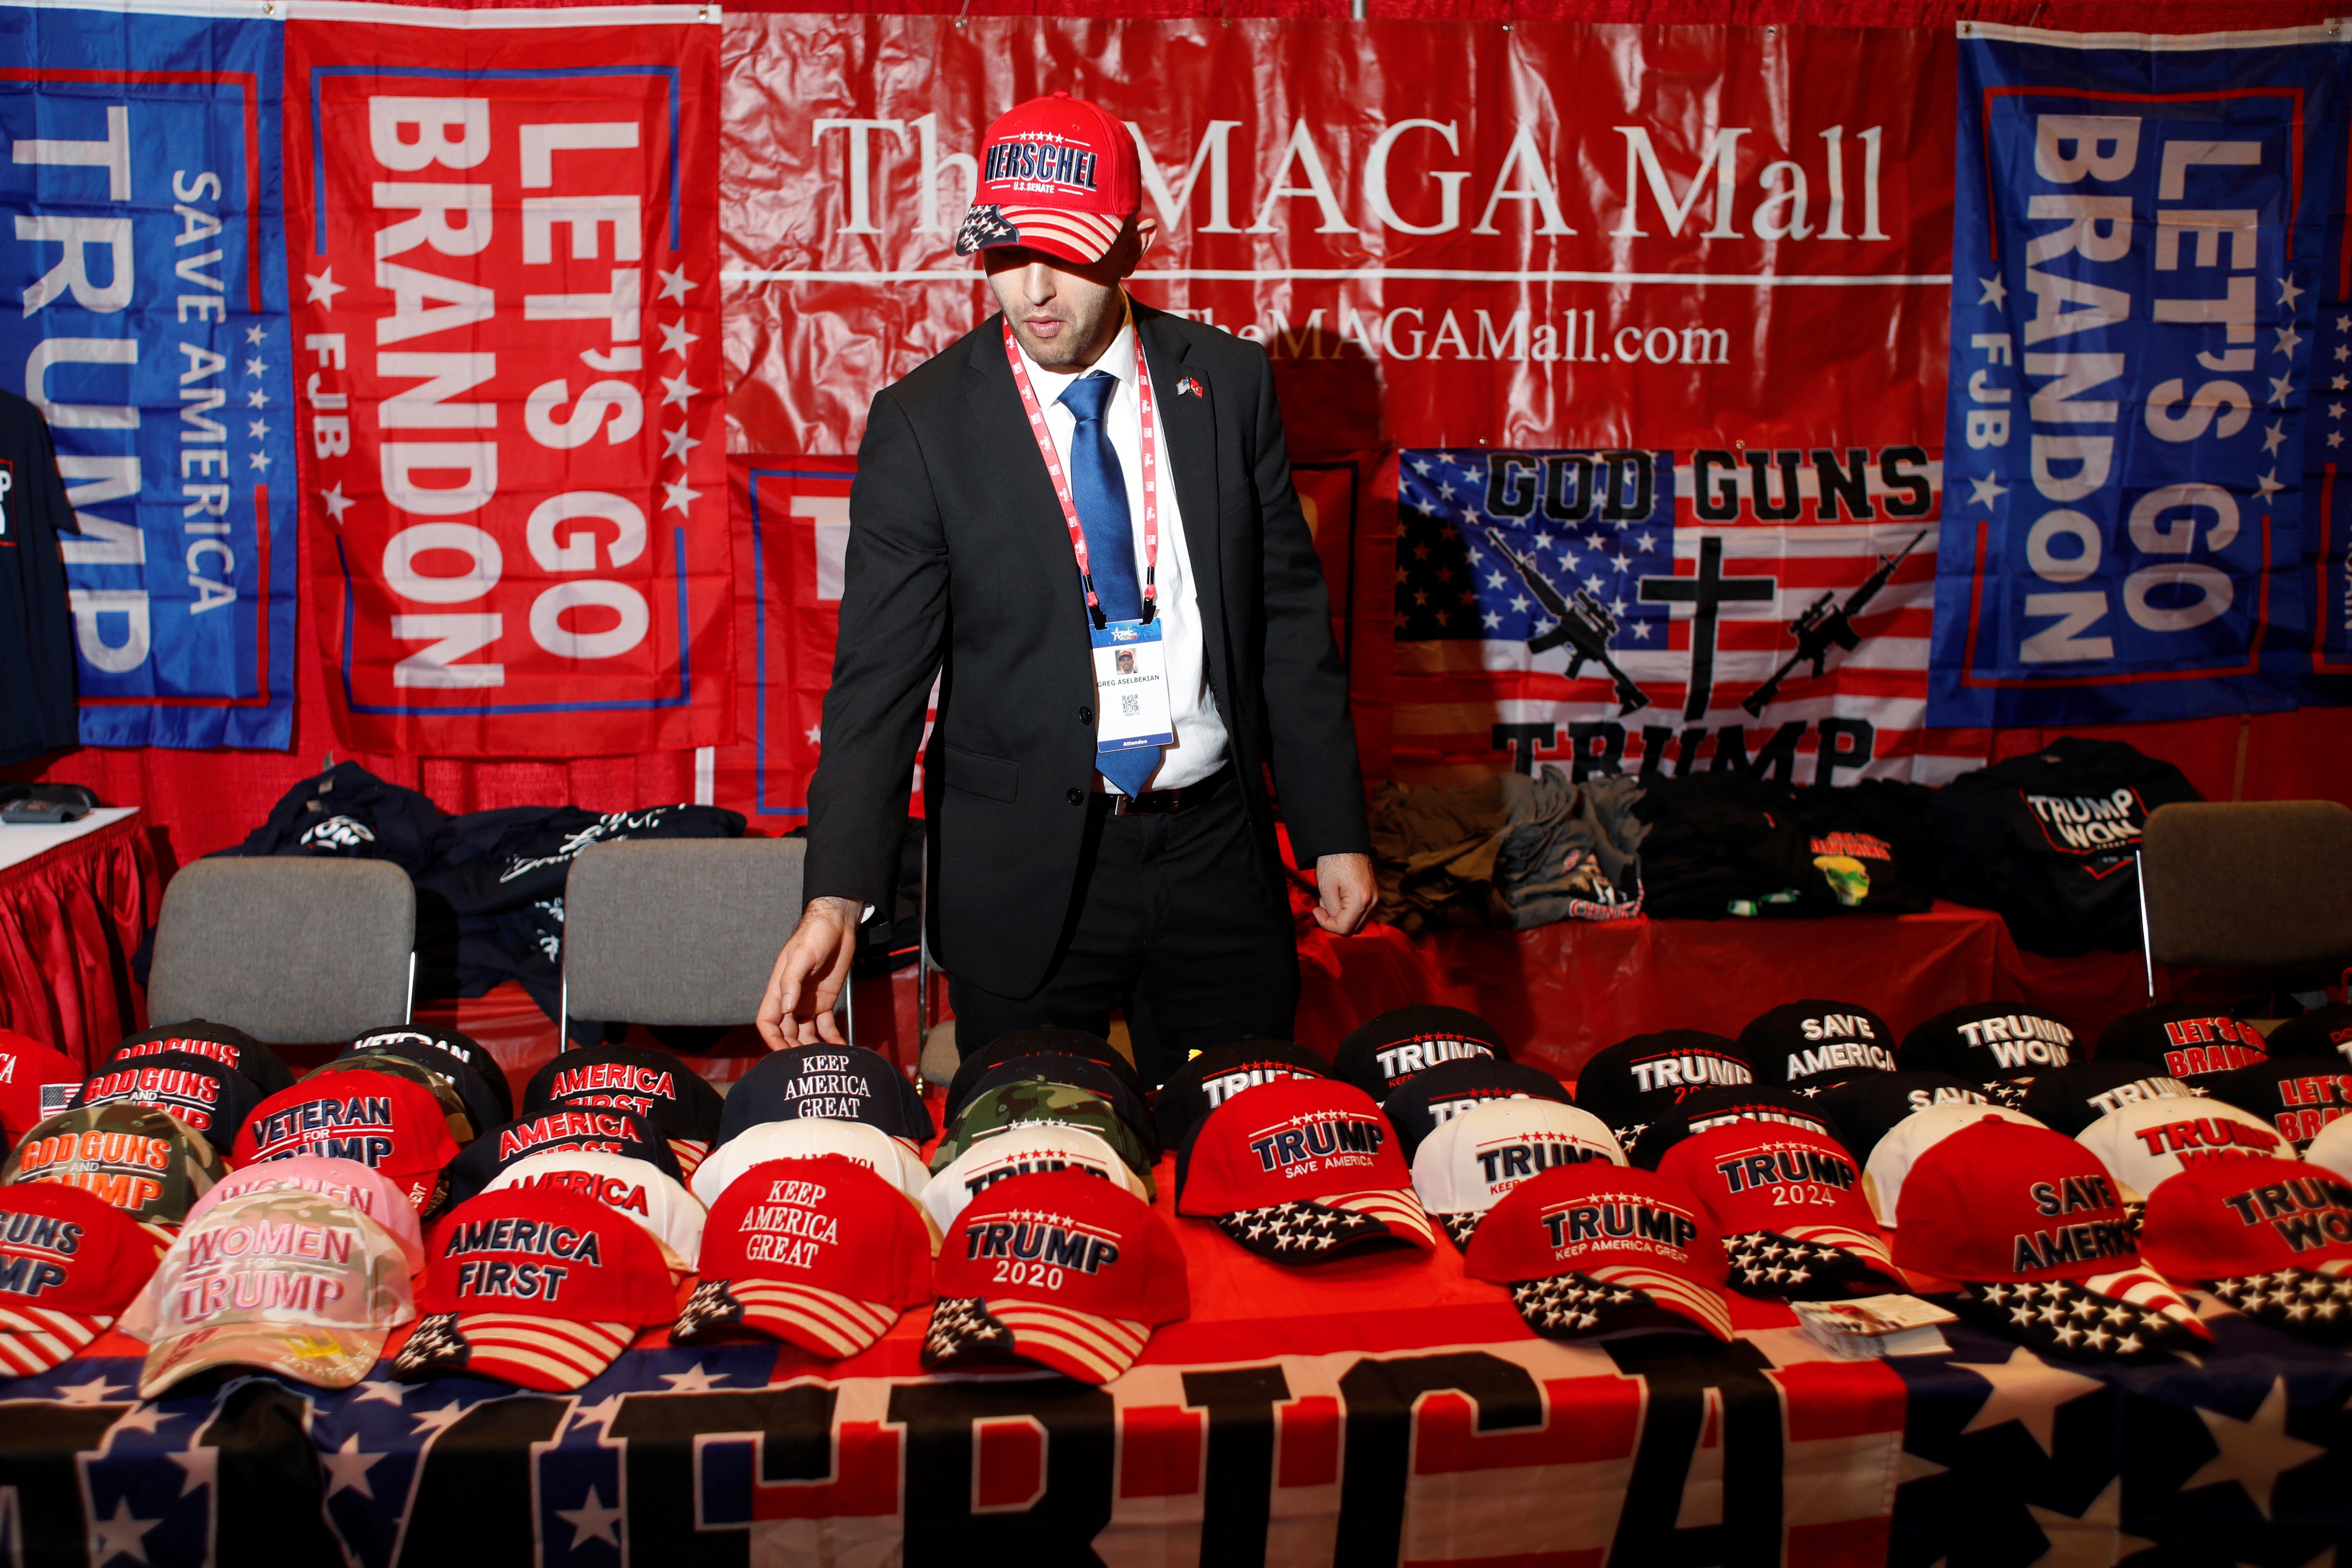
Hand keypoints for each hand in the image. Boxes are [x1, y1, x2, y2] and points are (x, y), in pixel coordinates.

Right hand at [755, 896, 862, 1048]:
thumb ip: (792, 981)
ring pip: (805, 1033)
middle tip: (809, 1063)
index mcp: (778, 990)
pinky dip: (831, 1038)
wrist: (837, 925)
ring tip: (825, 1060)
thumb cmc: (814, 936)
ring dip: (812, 1048)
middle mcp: (791, 1000)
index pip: (767, 1022)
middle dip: (794, 1049)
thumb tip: (786, 1007)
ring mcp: (807, 1003)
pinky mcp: (825, 1002)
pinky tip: (840, 1049)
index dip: (772, 1040)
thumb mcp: (801, 955)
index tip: (783, 1055)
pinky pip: (826, 1026)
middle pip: (786, 1033)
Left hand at [1311, 852, 1375, 936]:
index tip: (1316, 910)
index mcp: (1361, 901)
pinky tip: (1338, 897)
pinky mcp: (1372, 894)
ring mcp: (1374, 898)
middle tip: (1322, 905)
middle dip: (1334, 921)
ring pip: (1357, 922)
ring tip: (1329, 899)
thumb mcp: (1326, 887)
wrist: (1346, 842)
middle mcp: (1372, 902)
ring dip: (1341, 917)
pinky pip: (1361, 912)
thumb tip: (1335, 919)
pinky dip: (1348, 911)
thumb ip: (1331, 910)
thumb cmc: (1334, 862)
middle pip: (1353, 929)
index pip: (1344, 928)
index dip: (1326, 924)